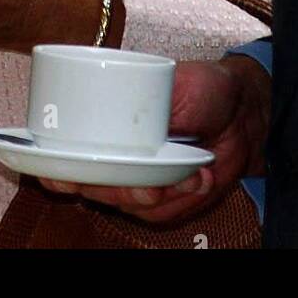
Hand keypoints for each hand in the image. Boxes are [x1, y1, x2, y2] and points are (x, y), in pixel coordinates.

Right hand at [37, 55, 269, 223]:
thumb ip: (150, 96)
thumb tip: (121, 113)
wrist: (244, 111)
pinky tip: (200, 178)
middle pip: (92, 187)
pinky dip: (181, 199)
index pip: (64, 152)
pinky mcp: (164, 199)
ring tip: (184, 174)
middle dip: (116, 190)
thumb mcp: (176, 83)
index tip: (58, 176)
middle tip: (145, 184)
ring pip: (127, 204)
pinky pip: (160, 214)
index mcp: (104, 121)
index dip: (53, 168)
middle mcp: (116, 153)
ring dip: (156, 194)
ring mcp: (139, 178)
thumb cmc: (204, 88)